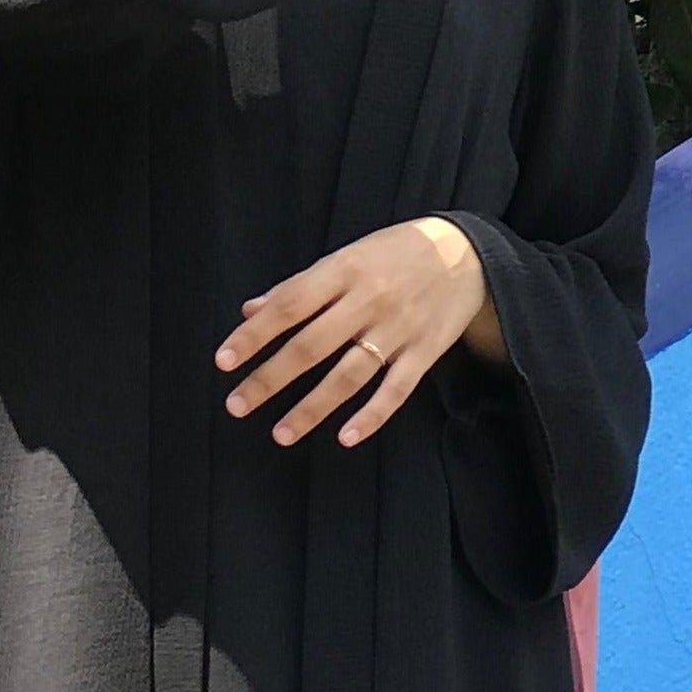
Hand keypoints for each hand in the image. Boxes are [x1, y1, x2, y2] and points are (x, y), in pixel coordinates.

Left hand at [217, 216, 503, 448]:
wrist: (466, 254)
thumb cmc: (394, 255)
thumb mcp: (346, 256)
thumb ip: (299, 286)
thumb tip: (251, 309)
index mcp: (343, 271)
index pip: (289, 306)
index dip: (254, 335)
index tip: (224, 361)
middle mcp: (368, 300)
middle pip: (311, 346)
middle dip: (271, 378)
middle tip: (238, 405)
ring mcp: (397, 329)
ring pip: (349, 375)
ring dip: (312, 407)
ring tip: (279, 433)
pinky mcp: (424, 353)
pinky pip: (396, 390)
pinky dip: (372, 416)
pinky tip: (345, 438)